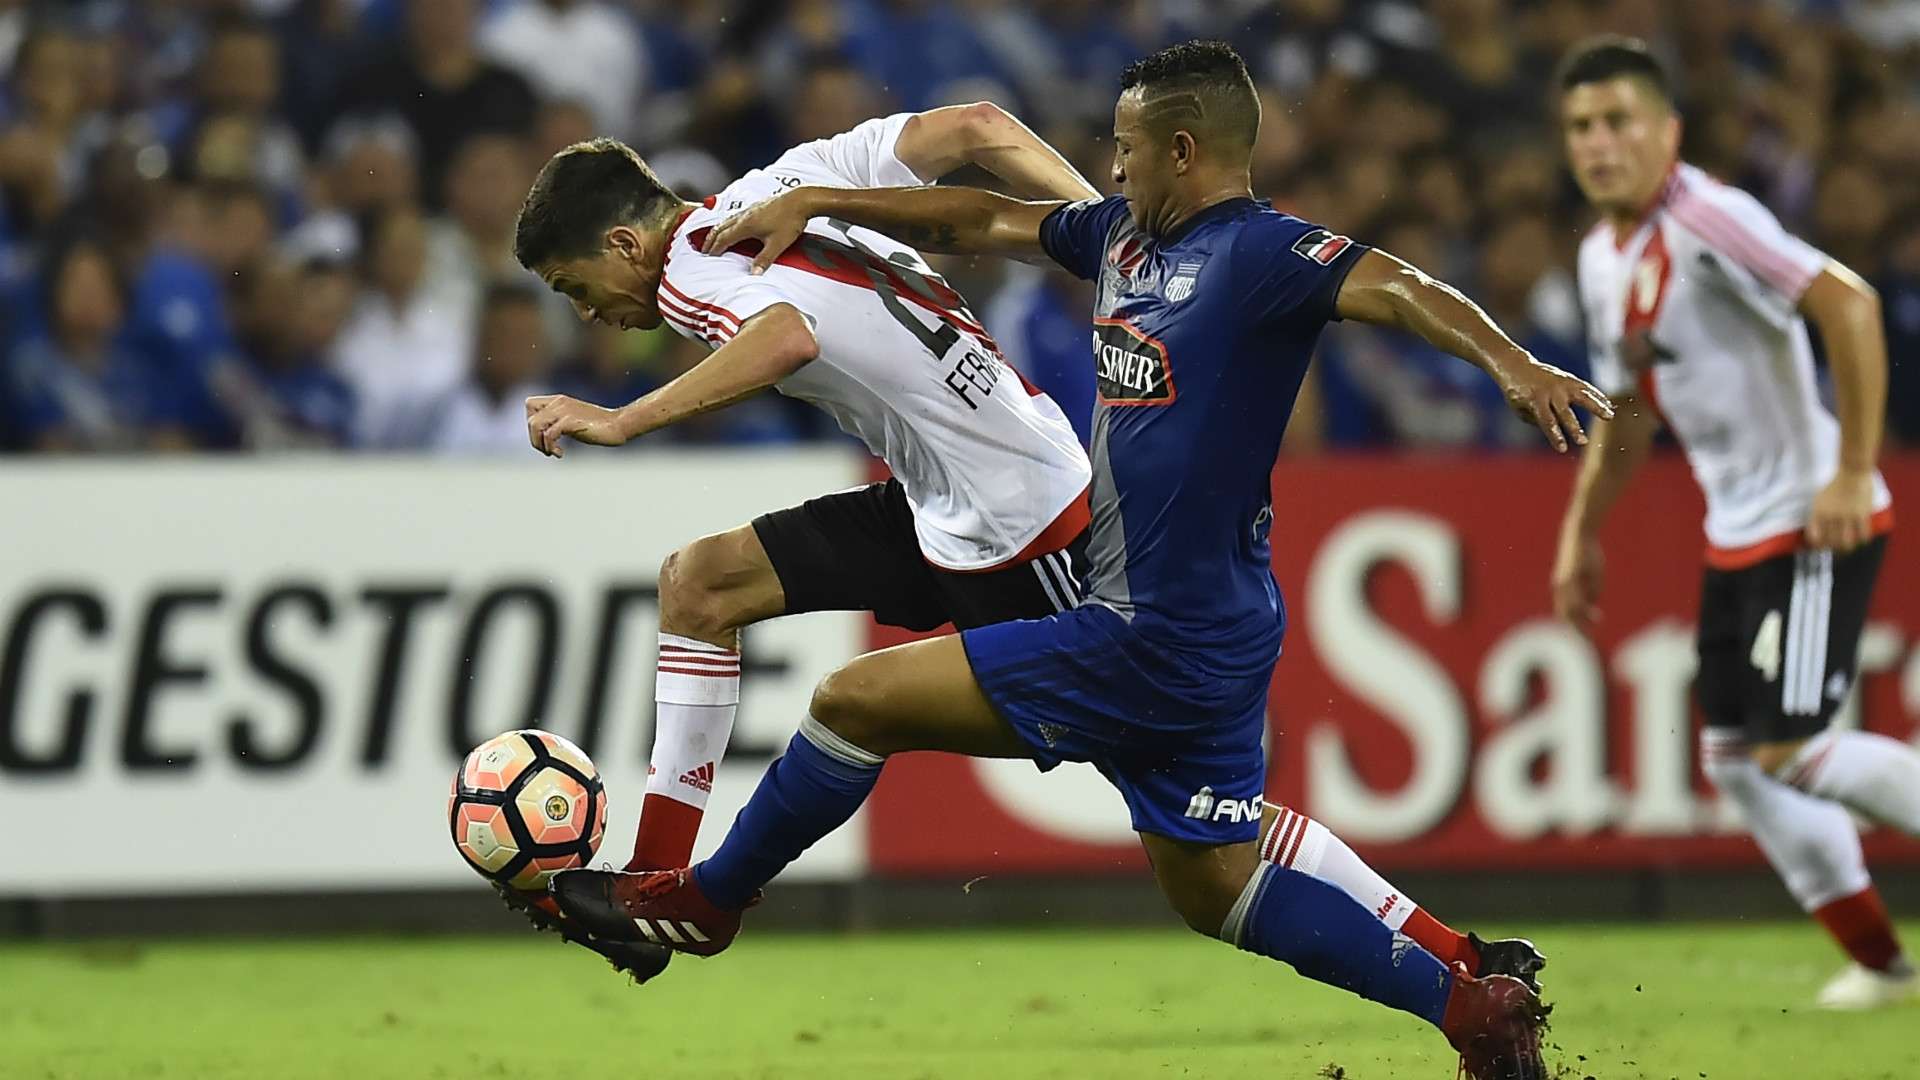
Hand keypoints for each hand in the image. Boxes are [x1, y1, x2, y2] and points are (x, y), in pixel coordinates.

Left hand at [524, 394, 633, 457]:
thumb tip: (545, 435)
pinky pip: (549, 434)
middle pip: (530, 419)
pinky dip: (551, 447)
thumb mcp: (574, 421)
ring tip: (552, 452)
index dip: (532, 423)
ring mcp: (564, 411)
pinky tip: (561, 454)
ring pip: (534, 425)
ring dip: (539, 443)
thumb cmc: (599, 427)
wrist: (619, 425)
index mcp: (559, 401)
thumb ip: (559, 422)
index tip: (544, 436)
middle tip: (548, 450)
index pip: (530, 405)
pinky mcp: (570, 421)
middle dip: (534, 439)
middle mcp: (559, 403)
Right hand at [700, 189, 815, 273]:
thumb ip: (764, 259)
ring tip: (714, 237)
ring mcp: (750, 209)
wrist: (801, 200)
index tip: (709, 256)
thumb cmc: (790, 220)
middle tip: (704, 248)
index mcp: (746, 225)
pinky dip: (728, 223)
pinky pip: (736, 215)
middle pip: (721, 227)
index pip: (724, 238)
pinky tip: (734, 225)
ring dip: (718, 229)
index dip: (715, 248)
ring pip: (727, 220)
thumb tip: (754, 274)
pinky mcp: (757, 206)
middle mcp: (744, 215)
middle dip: (711, 238)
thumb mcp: (777, 244)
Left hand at [1496, 357, 1614, 452]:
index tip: (1562, 449)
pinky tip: (1608, 405)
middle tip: (1583, 442)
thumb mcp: (1519, 409)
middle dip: (1574, 428)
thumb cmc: (1517, 393)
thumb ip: (1537, 419)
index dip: (1555, 436)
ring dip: (1596, 406)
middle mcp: (1550, 391)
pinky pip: (1586, 387)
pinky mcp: (1568, 378)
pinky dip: (1597, 395)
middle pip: (1565, 412)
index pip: (1547, 422)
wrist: (1517, 367)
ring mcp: (1561, 383)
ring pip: (1582, 395)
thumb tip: (1558, 427)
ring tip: (1609, 417)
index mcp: (1535, 400)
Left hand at [1550, 531, 1604, 634]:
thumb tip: (1591, 605)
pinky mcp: (1569, 578)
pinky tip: (1592, 617)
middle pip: (1566, 616)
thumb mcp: (1592, 578)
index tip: (1586, 640)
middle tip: (1587, 645)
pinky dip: (1583, 610)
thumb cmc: (1587, 555)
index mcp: (1563, 590)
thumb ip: (1590, 592)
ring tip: (1588, 637)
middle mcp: (1560, 589)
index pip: (1568, 614)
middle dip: (1576, 632)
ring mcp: (1563, 584)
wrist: (1580, 535)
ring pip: (1569, 610)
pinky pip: (1575, 598)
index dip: (1576, 628)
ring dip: (1580, 625)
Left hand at [1805, 468, 1875, 551]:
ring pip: (1846, 542)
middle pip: (1830, 542)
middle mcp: (1831, 516)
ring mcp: (1847, 516)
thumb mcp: (1819, 499)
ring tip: (1846, 549)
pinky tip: (1861, 540)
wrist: (1852, 472)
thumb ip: (1817, 516)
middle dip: (1831, 550)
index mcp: (1818, 512)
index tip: (1818, 548)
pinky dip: (1861, 541)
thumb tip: (1816, 534)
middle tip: (1834, 552)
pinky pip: (1862, 535)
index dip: (1816, 545)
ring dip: (1846, 549)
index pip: (1814, 536)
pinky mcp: (1862, 515)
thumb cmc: (1834, 486)